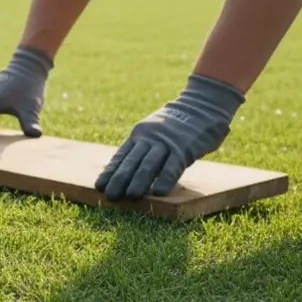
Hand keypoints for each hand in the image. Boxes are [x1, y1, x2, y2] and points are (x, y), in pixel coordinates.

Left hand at [95, 73, 245, 200]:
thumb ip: (143, 149)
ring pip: (149, 164)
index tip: (99, 186)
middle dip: (120, 179)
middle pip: (131, 161)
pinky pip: (173, 165)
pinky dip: (165, 179)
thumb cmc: (177, 126)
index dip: (110, 172)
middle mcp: (150, 138)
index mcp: (140, 135)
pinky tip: (159, 192)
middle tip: (110, 196)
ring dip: (139, 181)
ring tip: (130, 196)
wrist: (202, 104)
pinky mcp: (184, 147)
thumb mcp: (154, 133)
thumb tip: (126, 172)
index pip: (121, 156)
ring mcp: (167, 142)